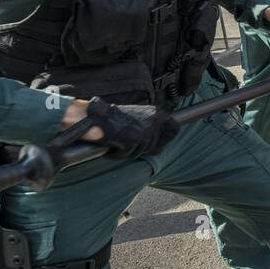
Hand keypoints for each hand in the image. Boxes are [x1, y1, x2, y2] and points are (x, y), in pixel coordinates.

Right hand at [54, 97, 178, 160]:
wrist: (95, 118)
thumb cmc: (113, 119)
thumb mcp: (138, 118)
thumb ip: (152, 129)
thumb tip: (162, 146)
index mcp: (156, 113)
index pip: (174, 128)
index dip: (166, 138)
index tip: (158, 143)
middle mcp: (154, 121)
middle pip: (157, 146)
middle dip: (142, 148)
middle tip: (128, 141)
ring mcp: (145, 131)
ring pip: (142, 152)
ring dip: (129, 151)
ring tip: (118, 140)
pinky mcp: (134, 140)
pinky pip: (129, 154)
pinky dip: (119, 154)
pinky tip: (112, 144)